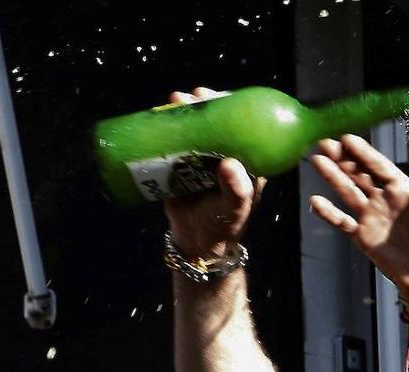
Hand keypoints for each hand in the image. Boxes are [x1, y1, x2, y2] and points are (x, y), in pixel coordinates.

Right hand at [162, 87, 264, 259]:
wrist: (195, 240)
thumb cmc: (223, 224)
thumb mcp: (234, 208)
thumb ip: (237, 190)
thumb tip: (229, 163)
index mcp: (247, 163)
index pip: (246, 131)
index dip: (237, 111)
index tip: (225, 97)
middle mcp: (226, 155)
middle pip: (219, 123)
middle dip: (208, 105)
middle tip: (197, 95)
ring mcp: (203, 158)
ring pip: (196, 128)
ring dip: (187, 111)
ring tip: (177, 99)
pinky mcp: (181, 163)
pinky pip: (176, 140)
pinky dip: (168, 126)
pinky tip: (161, 114)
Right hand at [308, 134, 408, 303]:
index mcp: (404, 191)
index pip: (380, 167)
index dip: (364, 153)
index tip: (348, 139)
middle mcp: (384, 199)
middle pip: (359, 174)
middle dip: (343, 158)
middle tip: (325, 143)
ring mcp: (371, 217)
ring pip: (348, 192)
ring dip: (333, 177)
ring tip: (317, 160)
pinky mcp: (363, 237)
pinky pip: (343, 222)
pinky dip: (329, 213)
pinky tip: (316, 202)